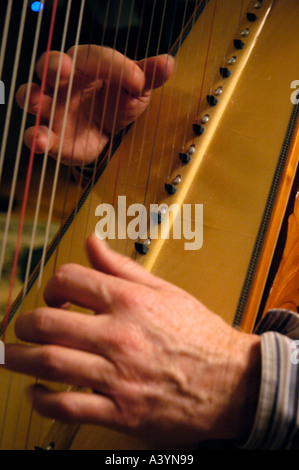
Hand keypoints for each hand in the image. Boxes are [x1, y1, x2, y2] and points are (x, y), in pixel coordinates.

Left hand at [6, 236, 260, 445]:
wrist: (233, 382)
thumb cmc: (201, 336)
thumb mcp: (166, 291)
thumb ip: (122, 266)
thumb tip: (94, 241)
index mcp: (130, 302)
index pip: (70, 280)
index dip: (52, 285)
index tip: (53, 297)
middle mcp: (119, 336)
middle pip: (49, 322)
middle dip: (25, 324)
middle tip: (23, 327)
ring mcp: (117, 375)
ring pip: (50, 362)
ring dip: (19, 359)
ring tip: (10, 356)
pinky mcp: (120, 410)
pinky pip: (67, 406)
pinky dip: (42, 400)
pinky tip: (37, 392)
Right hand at [16, 47, 173, 164]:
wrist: (108, 135)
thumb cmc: (118, 103)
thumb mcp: (136, 90)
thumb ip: (147, 76)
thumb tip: (167, 62)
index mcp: (87, 64)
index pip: (96, 57)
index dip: (115, 66)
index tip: (137, 81)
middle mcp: (64, 82)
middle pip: (49, 65)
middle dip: (53, 65)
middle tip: (64, 68)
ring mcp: (53, 108)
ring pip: (30, 96)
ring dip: (32, 97)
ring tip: (39, 103)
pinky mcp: (51, 135)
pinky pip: (35, 134)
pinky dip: (35, 137)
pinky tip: (41, 140)